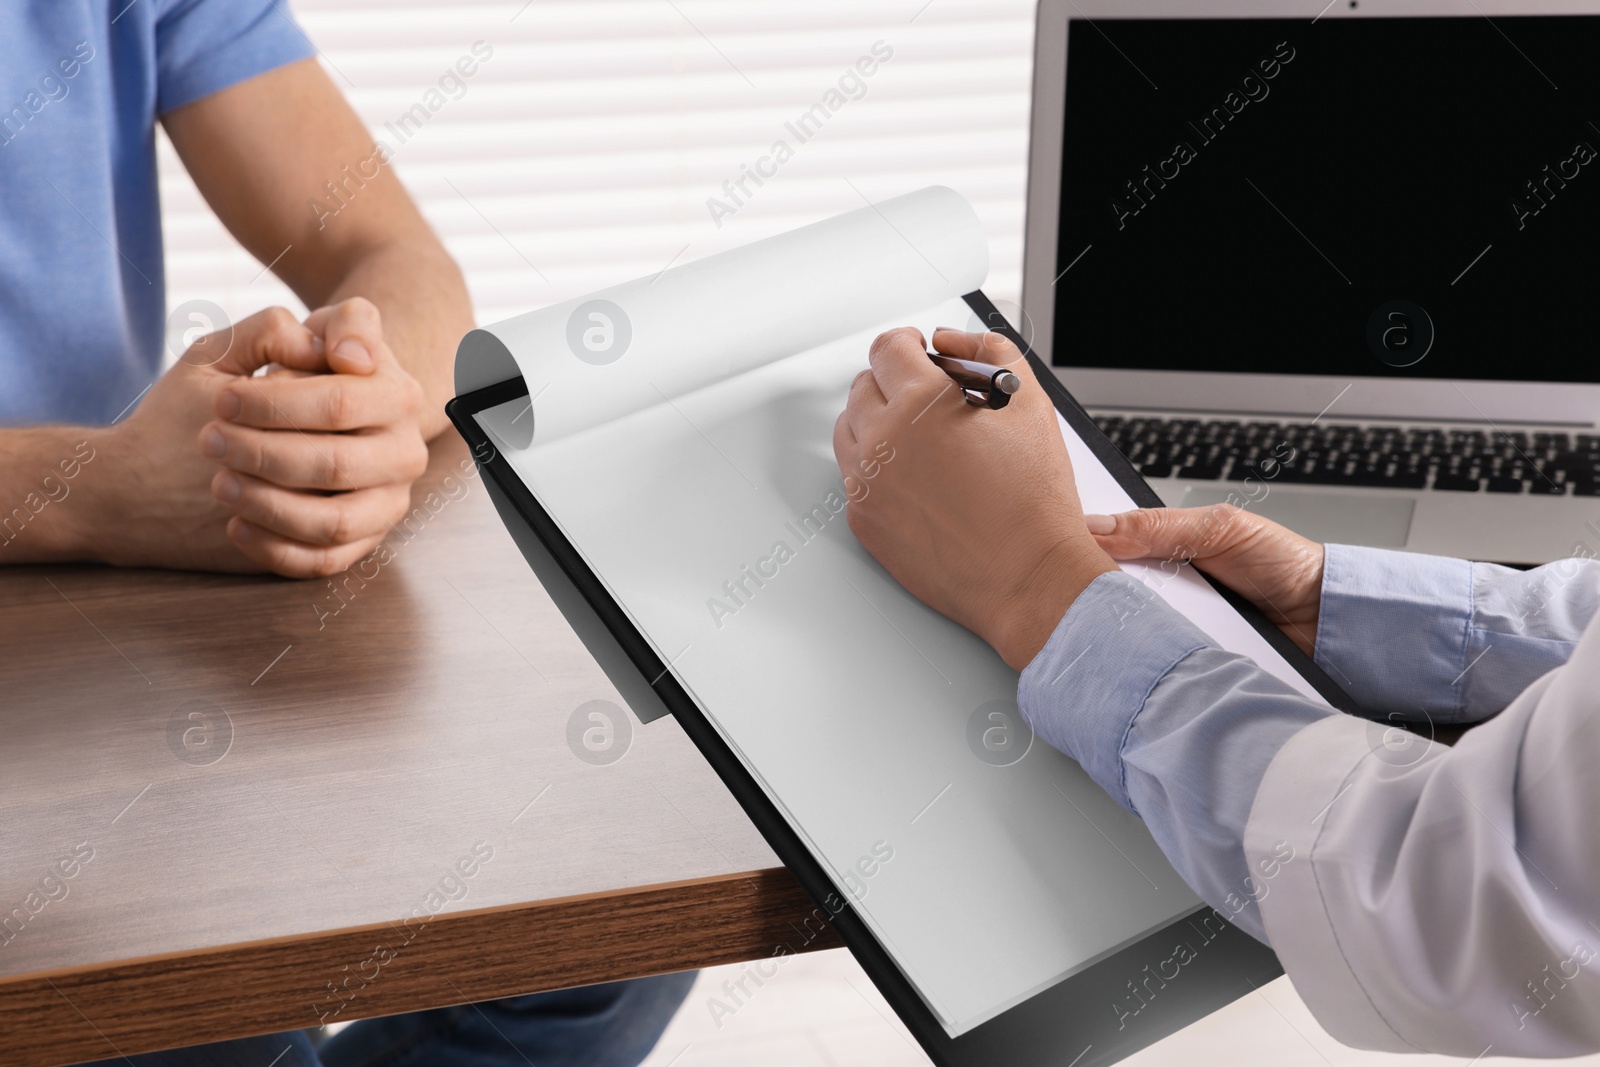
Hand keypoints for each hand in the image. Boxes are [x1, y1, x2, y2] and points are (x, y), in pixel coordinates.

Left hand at [202, 298, 428, 575]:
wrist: (303, 416)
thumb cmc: (294, 370)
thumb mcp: (298, 332)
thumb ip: (322, 324)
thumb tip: (348, 356)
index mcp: (397, 394)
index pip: (341, 403)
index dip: (275, 404)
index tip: (221, 399)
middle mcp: (404, 451)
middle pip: (334, 464)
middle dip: (260, 454)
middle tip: (210, 442)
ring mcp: (389, 502)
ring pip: (333, 522)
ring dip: (266, 506)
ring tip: (220, 483)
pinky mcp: (365, 540)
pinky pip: (326, 561)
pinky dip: (276, 549)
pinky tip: (236, 525)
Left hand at [834, 327, 1114, 670]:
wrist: (1028, 576)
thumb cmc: (1034, 502)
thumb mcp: (1029, 404)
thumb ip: (989, 352)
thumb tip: (952, 341)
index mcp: (920, 403)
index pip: (886, 348)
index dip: (907, 344)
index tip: (918, 353)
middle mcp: (882, 441)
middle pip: (863, 386)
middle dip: (893, 384)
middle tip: (928, 402)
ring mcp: (866, 484)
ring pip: (850, 431)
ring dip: (878, 424)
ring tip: (922, 442)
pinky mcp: (863, 521)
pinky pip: (854, 478)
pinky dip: (877, 471)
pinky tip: (917, 481)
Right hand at [1086, 505, 1324, 654]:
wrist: (1329, 620)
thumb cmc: (1285, 565)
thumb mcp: (1220, 528)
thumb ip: (1158, 525)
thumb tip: (1097, 525)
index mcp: (1163, 547)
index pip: (1105, 548)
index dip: (1080, 550)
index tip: (1061, 554)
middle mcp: (1161, 589)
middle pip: (1107, 595)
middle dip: (1096, 595)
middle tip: (1086, 596)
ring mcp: (1171, 628)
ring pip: (1126, 632)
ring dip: (1122, 632)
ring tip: (1118, 628)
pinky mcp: (1184, 662)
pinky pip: (1155, 663)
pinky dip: (1150, 661)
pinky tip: (1143, 659)